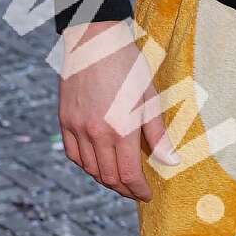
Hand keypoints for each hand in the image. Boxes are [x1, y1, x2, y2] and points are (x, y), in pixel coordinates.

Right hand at [58, 20, 178, 199]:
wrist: (94, 41)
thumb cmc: (128, 66)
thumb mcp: (150, 98)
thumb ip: (158, 134)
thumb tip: (170, 163)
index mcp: (120, 129)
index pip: (128, 175)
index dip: (138, 190)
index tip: (147, 194)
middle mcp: (95, 133)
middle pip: (108, 176)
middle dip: (123, 189)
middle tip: (135, 191)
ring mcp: (77, 127)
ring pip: (89, 168)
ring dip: (105, 179)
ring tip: (119, 180)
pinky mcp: (65, 119)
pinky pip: (72, 153)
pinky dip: (85, 165)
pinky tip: (97, 164)